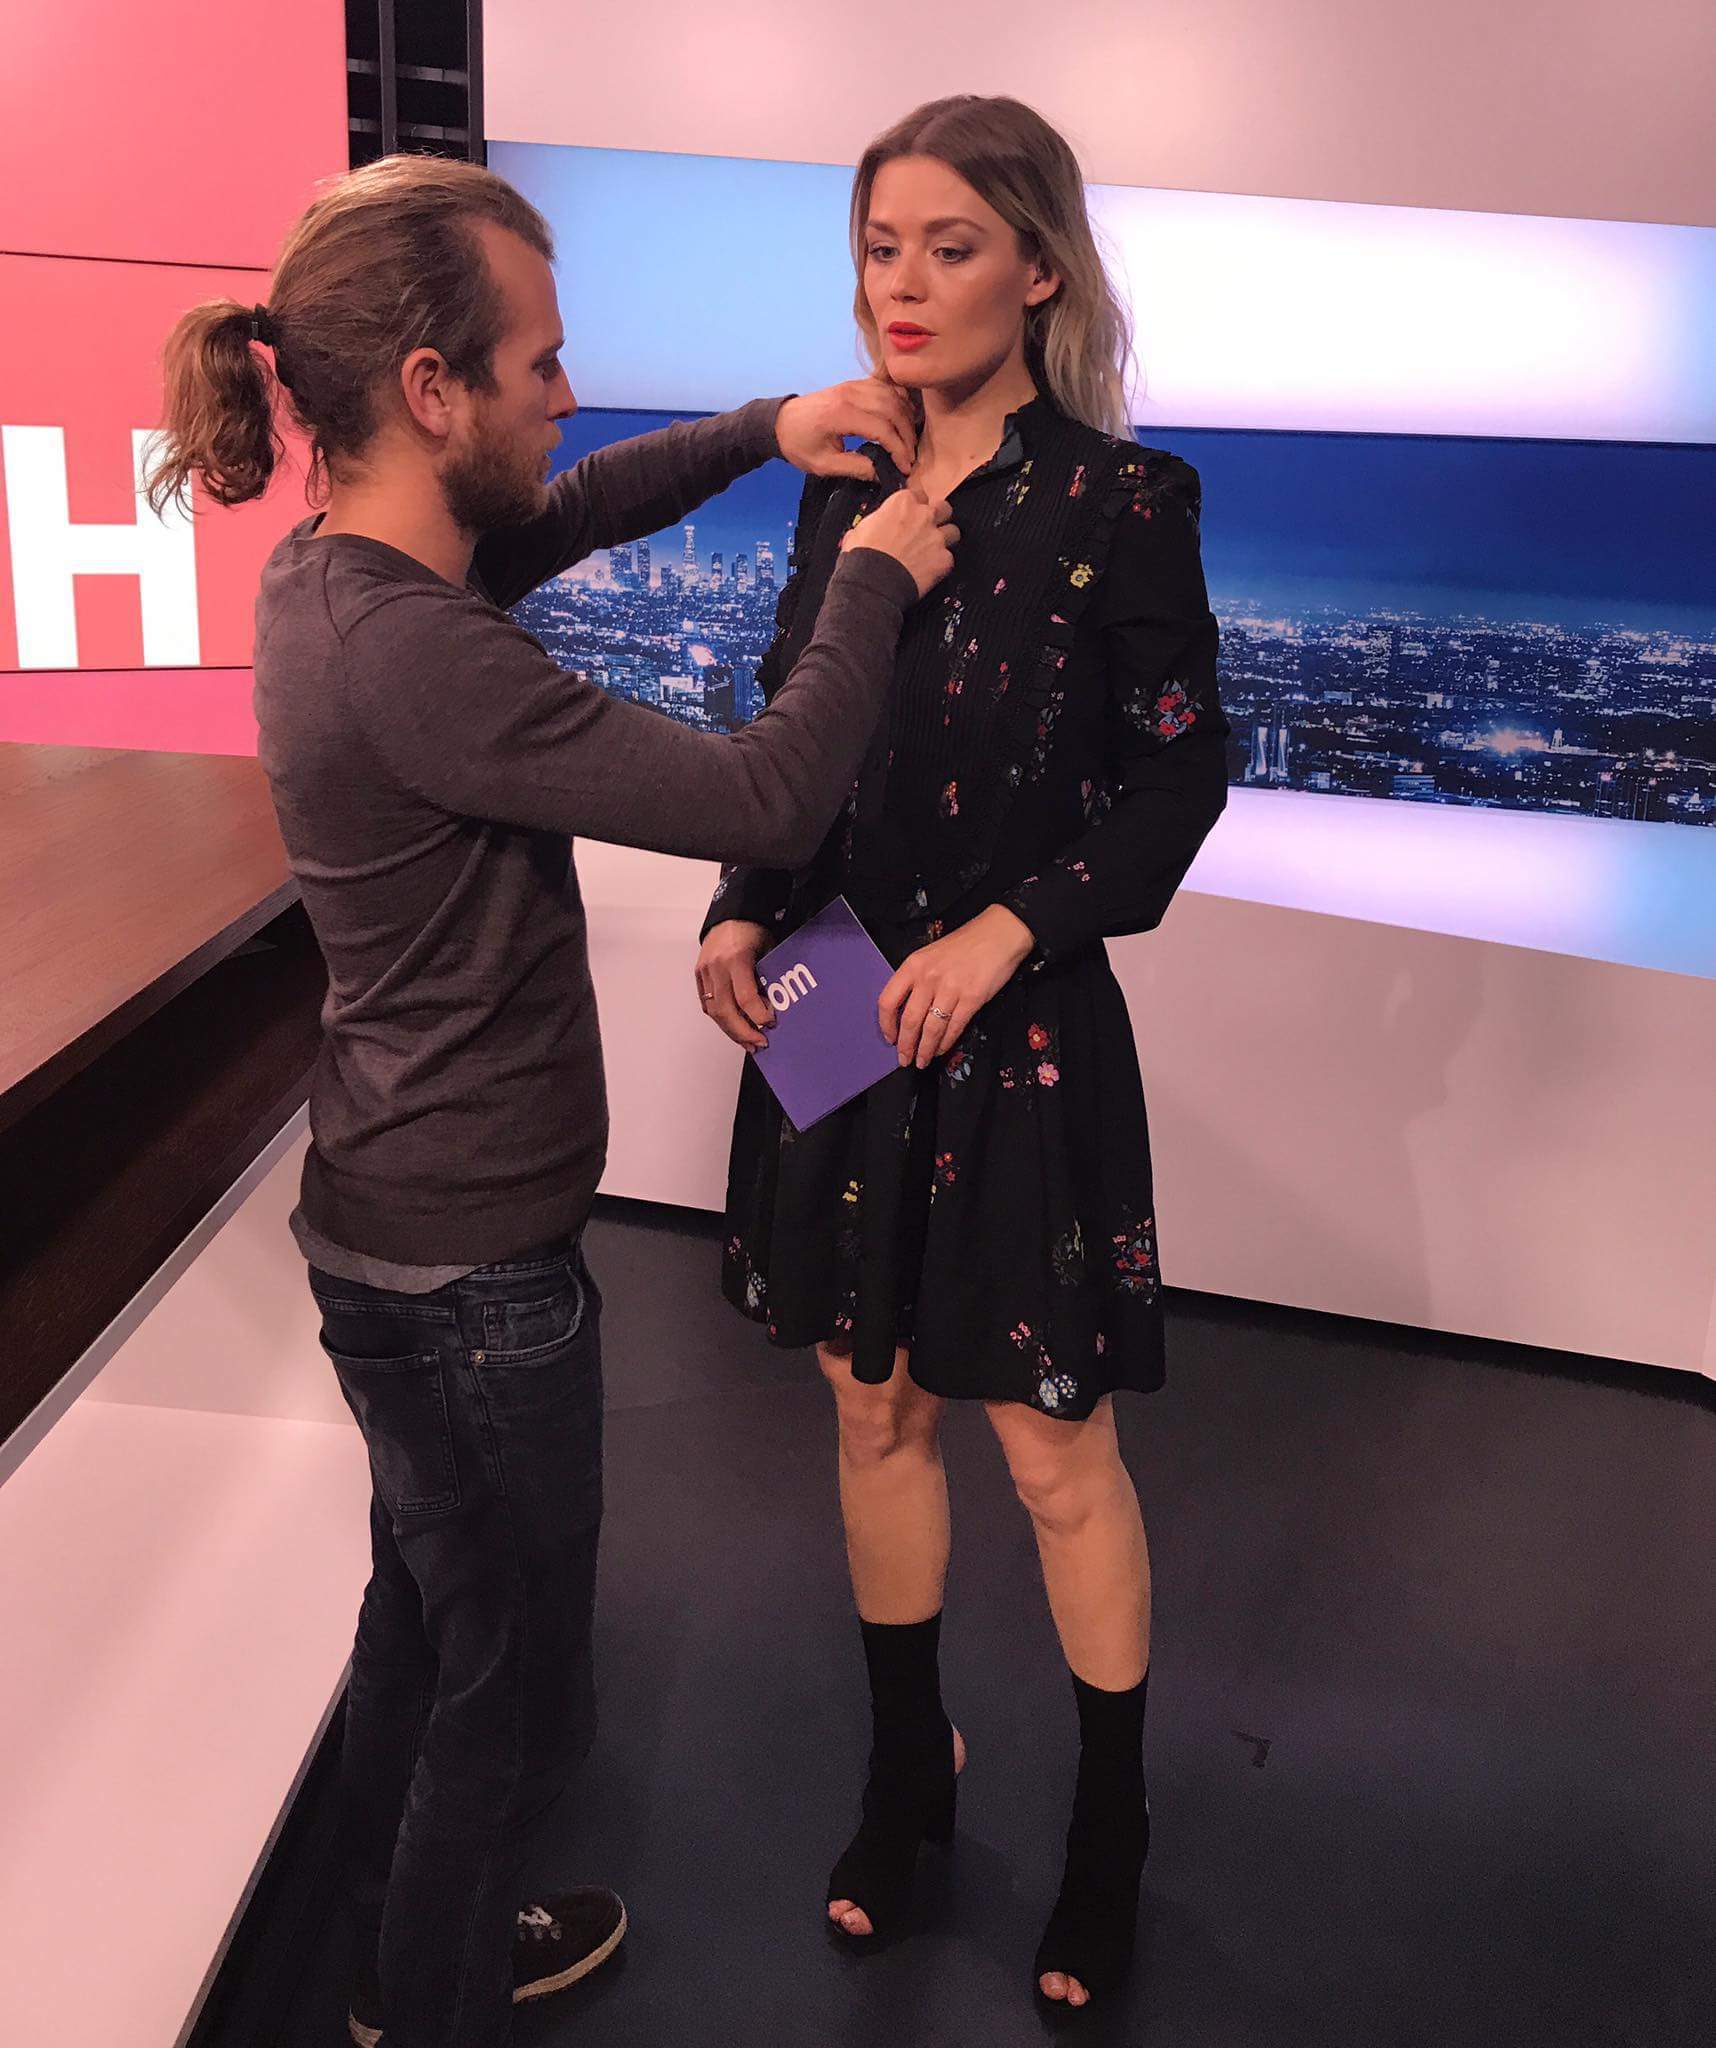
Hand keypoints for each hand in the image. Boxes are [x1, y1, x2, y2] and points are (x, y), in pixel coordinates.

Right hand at [695, 919, 774, 1049]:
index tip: (770, 1024)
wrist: (731, 915)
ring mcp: (704, 972)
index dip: (758, 1016)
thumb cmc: (753, 932)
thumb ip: (768, 978)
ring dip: (731, 1031)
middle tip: (759, 1044)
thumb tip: (771, 1009)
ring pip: (714, 1011)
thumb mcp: (769, 951)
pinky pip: (707, 1005)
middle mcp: (716, 967)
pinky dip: (721, 1020)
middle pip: (725, 1010)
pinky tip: (734, 1029)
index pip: (745, 997)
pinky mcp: (699, 976)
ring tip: (748, 1043)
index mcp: (736, 958)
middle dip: (743, 1032)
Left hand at [775, 379, 916, 482]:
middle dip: (906, 435)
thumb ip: (855, 468)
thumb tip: (882, 474)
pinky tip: (903, 416)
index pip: (882, 429)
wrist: (781, 422)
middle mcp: (850, 394)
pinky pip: (884, 386)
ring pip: (892, 395)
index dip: (898, 449)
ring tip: (908, 440)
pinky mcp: (854, 384)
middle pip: (892, 409)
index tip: (905, 466)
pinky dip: (898, 399)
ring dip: (906, 417)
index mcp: (841, 414)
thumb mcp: (824, 464)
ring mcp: (853, 385)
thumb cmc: (799, 444)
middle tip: (910, 456)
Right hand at [842, 484, 958, 598]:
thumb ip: (875, 522)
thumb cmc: (862, 557)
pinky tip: (929, 570)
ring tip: (932, 550)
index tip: (911, 514)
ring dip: (945, 539)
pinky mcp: (944, 560)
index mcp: (902, 503)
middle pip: (943, 508)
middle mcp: (924, 516)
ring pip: (953, 531)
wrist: (872, 583)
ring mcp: (937, 538)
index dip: (915, 505)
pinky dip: (941, 564)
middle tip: (927, 529)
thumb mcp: (860, 530)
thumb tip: (871, 528)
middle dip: (938, 517)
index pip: (918, 494)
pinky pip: (949, 558)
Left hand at [879, 906, 1035, 1069]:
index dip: (886, 1024)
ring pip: (931, 1029)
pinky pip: (954, 1027)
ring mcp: (950, 989)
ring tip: (923, 1061)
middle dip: (906, 1045)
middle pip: (910, 1020)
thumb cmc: (964, 945)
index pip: (888, 1000)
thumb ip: (917, 980)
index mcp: (913, 965)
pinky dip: (946, 1043)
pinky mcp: (972, 998)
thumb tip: (908, 1013)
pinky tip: (941, 1049)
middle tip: (905, 1060)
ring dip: (925, 1050)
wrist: (998, 935)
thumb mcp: (930, 955)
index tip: (890, 1038)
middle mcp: (928, 978)